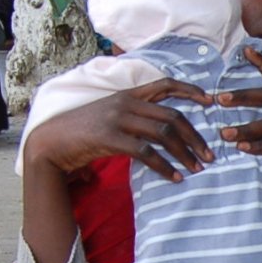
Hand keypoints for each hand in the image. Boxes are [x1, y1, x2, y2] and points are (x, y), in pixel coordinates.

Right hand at [22, 77, 213, 180]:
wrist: (50, 142)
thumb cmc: (81, 133)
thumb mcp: (109, 116)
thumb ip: (133, 118)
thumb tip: (162, 132)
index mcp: (127, 94)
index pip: (164, 85)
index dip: (190, 90)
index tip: (211, 101)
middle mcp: (125, 102)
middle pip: (172, 115)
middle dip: (195, 136)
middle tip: (209, 154)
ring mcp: (117, 119)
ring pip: (163, 133)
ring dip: (185, 152)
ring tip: (197, 168)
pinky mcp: (110, 138)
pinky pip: (146, 153)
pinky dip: (165, 166)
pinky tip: (175, 177)